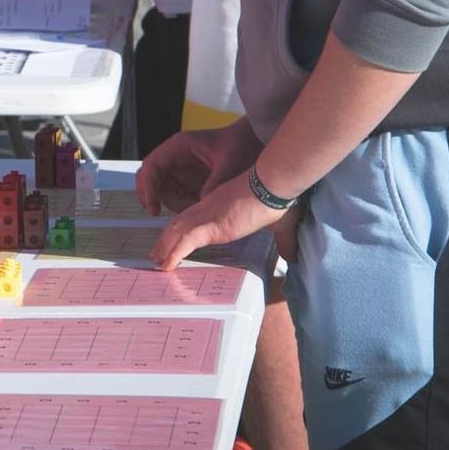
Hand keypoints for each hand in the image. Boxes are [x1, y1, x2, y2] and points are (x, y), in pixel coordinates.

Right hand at [136, 119, 260, 215]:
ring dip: (172, 202)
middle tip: (159, 213)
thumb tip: (202, 205)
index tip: (152, 206)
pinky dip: (182, 204)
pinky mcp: (189, 179)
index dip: (148, 186)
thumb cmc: (239, 143)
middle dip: (153, 197)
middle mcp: (175, 157)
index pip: (152, 166)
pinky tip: (197, 207)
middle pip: (151, 179)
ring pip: (162, 189)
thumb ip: (215, 184)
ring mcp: (181, 168)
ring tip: (192, 209)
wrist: (252, 142)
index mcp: (179, 146)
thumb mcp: (229, 164)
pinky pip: (177, 194)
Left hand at [150, 170, 288, 269]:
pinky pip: (186, 242)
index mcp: (221, 206)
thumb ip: (283, 240)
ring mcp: (208, 216)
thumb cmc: (279, 200)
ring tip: (157, 262)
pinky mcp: (212, 225)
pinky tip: (166, 265)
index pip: (196, 219)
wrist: (275, 184)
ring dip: (165, 248)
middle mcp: (209, 209)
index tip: (179, 242)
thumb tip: (291, 255)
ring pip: (177, 233)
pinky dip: (174, 253)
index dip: (185, 231)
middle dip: (168, 241)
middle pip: (181, 225)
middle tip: (158, 255)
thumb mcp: (280, 224)